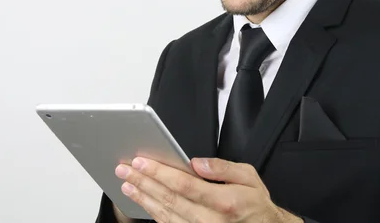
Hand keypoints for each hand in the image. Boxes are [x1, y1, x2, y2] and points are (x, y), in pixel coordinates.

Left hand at [115, 157, 302, 222]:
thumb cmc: (255, 204)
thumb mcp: (249, 177)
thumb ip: (223, 168)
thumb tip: (196, 162)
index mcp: (223, 201)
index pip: (183, 184)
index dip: (159, 172)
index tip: (142, 161)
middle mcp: (209, 220)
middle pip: (168, 198)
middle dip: (143, 181)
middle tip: (124, 169)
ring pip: (164, 214)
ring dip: (143, 198)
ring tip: (127, 183)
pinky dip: (152, 213)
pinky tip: (143, 202)